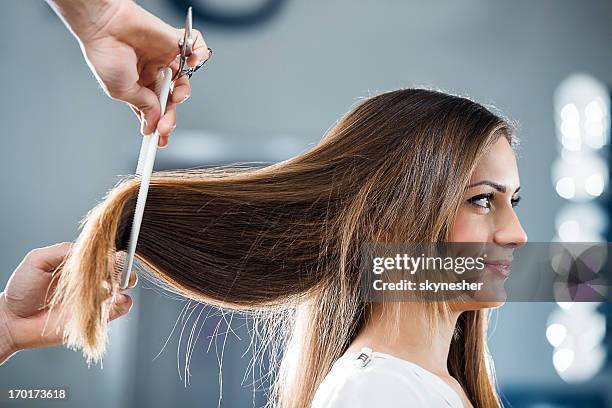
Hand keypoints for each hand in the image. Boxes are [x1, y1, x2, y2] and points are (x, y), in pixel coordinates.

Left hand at [0, 242, 135, 363]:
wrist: (13, 320)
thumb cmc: (22, 289)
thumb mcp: (38, 260)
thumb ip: (63, 251)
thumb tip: (91, 250)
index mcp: (80, 264)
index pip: (104, 253)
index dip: (111, 252)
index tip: (109, 254)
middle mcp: (91, 279)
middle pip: (119, 268)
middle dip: (123, 266)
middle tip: (115, 270)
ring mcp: (95, 298)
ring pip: (123, 287)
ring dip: (124, 283)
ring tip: (112, 286)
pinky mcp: (97, 317)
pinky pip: (120, 309)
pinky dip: (124, 303)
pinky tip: (116, 300)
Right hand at [48, 0, 210, 146]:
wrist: (104, 25)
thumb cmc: (105, 53)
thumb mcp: (122, 91)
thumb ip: (143, 106)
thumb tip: (155, 122)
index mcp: (138, 86)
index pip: (154, 110)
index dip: (159, 126)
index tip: (161, 142)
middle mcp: (153, 74)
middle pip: (170, 100)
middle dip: (170, 116)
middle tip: (166, 127)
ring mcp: (164, 58)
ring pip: (184, 81)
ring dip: (183, 92)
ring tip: (174, 94)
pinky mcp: (174, 42)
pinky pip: (196, 48)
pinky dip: (200, 54)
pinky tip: (192, 61)